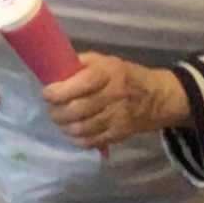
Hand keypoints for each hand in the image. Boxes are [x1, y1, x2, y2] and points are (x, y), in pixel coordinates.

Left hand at [42, 53, 189, 150]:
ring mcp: (117, 117)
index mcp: (108, 73)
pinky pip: (90, 142)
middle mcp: (114, 95)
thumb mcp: (105, 61)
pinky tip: (71, 131)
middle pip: (76, 110)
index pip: (79, 84)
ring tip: (59, 120)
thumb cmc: (124, 75)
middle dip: (56, 111)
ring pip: (81, 129)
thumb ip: (80, 64)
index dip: (57, 92)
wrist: (157, 97)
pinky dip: (75, 139)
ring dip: (63, 126)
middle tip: (51, 108)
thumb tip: (53, 72)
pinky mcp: (118, 134)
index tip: (46, 93)